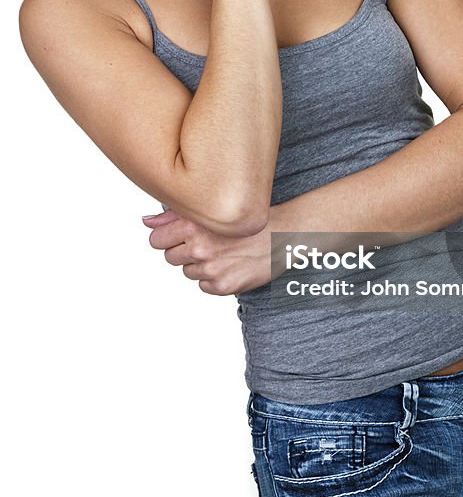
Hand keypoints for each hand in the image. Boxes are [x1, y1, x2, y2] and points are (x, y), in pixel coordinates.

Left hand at [141, 207, 273, 295]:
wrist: (284, 235)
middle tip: (208, 242)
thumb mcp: (212, 210)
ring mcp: (211, 269)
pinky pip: (204, 286)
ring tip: (223, 251)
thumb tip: (146, 221)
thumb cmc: (248, 220)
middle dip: (184, 252)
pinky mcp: (223, 286)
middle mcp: (200, 247)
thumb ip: (174, 215)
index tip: (180, 235)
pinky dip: (214, 278)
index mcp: (193, 225)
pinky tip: (230, 264)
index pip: (156, 239)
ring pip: (188, 272)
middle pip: (170, 258)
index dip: (167, 237)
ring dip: (200, 265)